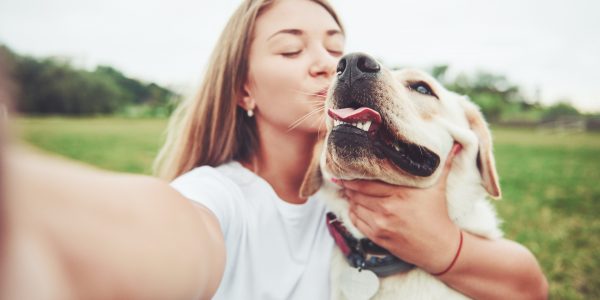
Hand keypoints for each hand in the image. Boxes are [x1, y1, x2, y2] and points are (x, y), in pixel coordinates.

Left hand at [337, 143, 461, 272]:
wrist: (440, 247)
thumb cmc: (438, 215)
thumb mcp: (439, 188)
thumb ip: (444, 165)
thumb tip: (456, 144)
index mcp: (401, 194)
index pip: (368, 182)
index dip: (353, 177)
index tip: (345, 170)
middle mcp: (388, 208)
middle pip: (358, 194)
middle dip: (348, 186)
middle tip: (341, 179)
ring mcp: (382, 225)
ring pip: (355, 207)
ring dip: (350, 199)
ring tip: (347, 192)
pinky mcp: (378, 237)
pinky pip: (357, 222)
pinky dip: (353, 213)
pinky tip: (354, 207)